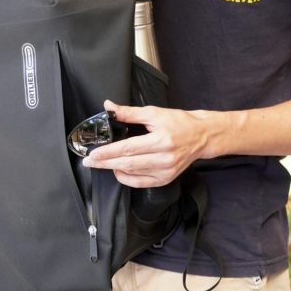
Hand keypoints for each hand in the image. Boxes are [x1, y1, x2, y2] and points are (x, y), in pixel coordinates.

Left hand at [82, 100, 209, 187]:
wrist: (201, 136)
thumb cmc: (180, 122)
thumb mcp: (154, 113)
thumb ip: (129, 113)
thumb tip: (109, 107)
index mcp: (162, 140)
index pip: (128, 148)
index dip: (108, 152)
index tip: (93, 154)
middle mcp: (164, 158)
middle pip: (128, 163)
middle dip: (105, 163)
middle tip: (89, 161)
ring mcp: (166, 171)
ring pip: (133, 174)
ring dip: (114, 169)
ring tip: (101, 163)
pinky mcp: (166, 179)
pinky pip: (141, 183)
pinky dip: (127, 178)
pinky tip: (118, 171)